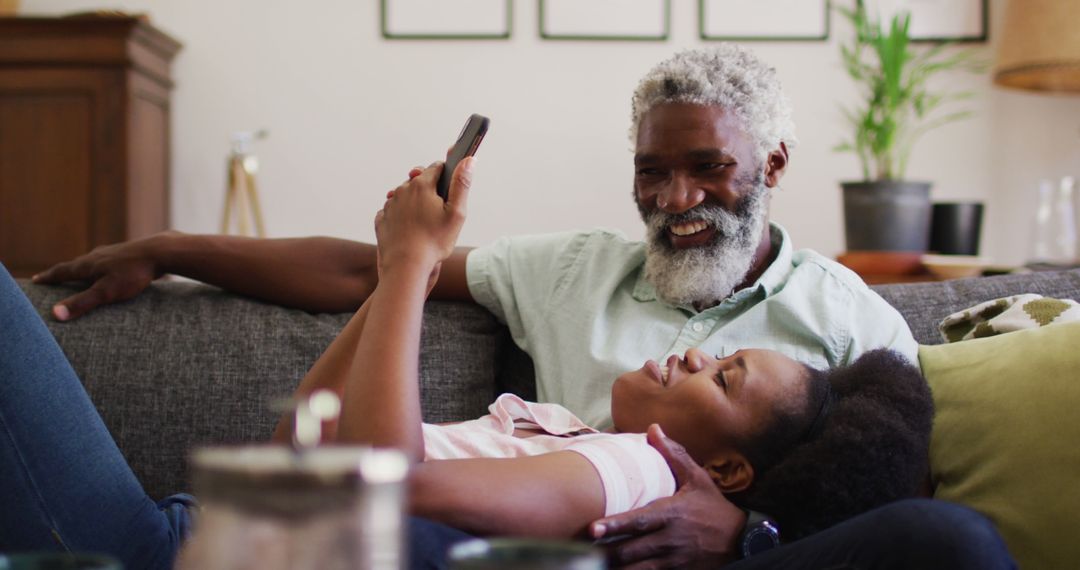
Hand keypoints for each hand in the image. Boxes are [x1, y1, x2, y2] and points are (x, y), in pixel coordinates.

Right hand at [30, 233, 170, 320]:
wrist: (161, 251)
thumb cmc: (133, 273)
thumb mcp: (106, 292)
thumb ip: (82, 303)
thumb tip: (54, 314)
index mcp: (88, 264)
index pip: (62, 271)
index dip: (48, 277)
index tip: (34, 280)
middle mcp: (97, 256)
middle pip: (75, 265)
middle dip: (63, 273)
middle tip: (51, 277)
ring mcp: (113, 253)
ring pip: (92, 262)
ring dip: (82, 269)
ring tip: (77, 274)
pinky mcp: (128, 254)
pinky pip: (108, 262)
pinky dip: (101, 268)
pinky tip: (108, 268)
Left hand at [374, 158, 472, 275]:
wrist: (406, 265)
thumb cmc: (434, 241)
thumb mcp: (456, 213)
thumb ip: (462, 184)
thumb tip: (469, 160)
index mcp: (422, 185)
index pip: (437, 167)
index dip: (447, 175)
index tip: (450, 187)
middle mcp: (402, 190)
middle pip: (419, 181)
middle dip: (430, 190)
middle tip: (439, 212)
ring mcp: (390, 205)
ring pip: (406, 196)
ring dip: (415, 203)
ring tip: (424, 224)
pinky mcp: (382, 219)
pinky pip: (394, 211)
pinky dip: (402, 216)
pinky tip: (410, 230)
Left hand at [591, 425, 744, 568]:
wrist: (742, 539)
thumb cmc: (713, 507)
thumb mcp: (697, 478)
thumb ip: (673, 454)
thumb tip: (653, 428)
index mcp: (671, 513)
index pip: (638, 521)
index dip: (614, 525)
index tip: (592, 528)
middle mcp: (669, 539)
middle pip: (631, 550)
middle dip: (607, 552)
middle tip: (581, 552)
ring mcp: (673, 560)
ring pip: (638, 569)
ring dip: (616, 568)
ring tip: (594, 565)